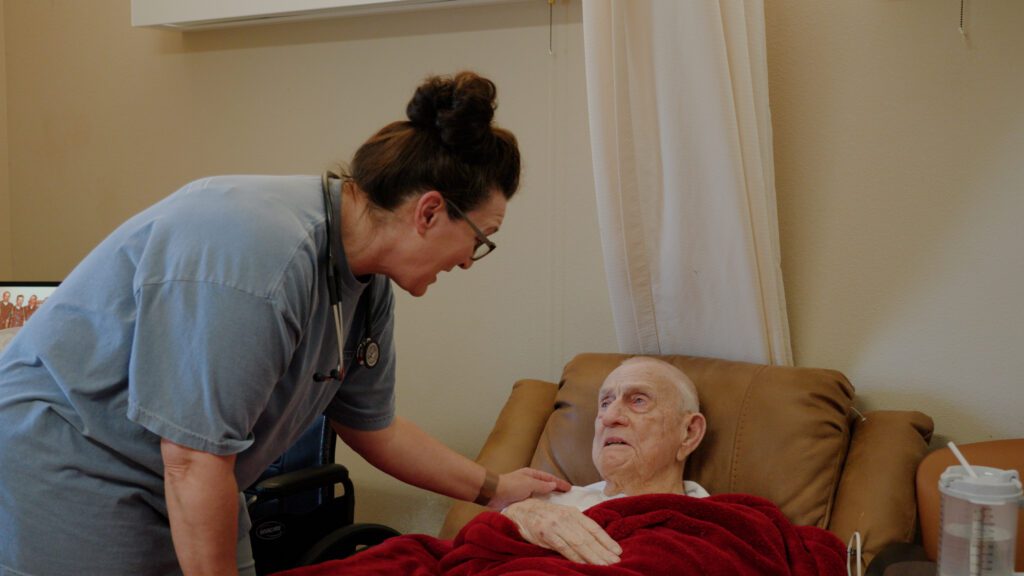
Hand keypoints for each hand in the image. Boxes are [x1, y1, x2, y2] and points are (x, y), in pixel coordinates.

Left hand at [487, 467, 570, 510]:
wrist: (493, 494)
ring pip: (539, 496)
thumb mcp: (529, 484)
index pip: (549, 478)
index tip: (570, 488)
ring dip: (547, 500)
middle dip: (555, 492)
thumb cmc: (511, 486)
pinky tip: (544, 513)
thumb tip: (553, 485)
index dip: (560, 483)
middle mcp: (528, 483)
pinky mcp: (519, 502)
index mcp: (531, 475)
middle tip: (567, 498)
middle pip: (545, 487)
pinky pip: (533, 504)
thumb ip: (542, 485)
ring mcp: (524, 493)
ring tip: (558, 507)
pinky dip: (539, 507)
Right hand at [502, 498, 621, 564]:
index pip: (594, 528)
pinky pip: (564, 548)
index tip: (618, 551)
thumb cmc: (543, 515)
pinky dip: (575, 557)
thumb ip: (576, 525)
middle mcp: (567, 518)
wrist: (519, 510)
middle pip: (589, 537)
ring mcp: (557, 525)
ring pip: (579, 543)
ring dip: (593, 556)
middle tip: (615, 562)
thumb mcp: (562, 515)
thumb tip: (594, 541)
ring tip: (604, 565)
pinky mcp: (546, 534)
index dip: (606, 540)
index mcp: (573, 513)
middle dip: (603, 551)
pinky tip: (584, 564)